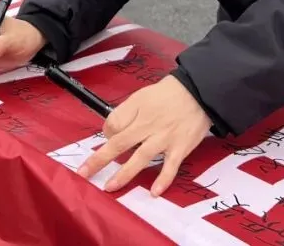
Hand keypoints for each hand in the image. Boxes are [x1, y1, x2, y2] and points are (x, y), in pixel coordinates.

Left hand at [78, 75, 211, 196]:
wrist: (199, 91)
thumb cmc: (168, 94)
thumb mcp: (142, 95)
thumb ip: (127, 112)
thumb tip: (112, 132)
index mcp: (137, 110)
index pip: (114, 125)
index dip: (106, 134)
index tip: (108, 138)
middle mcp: (148, 125)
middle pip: (120, 143)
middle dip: (100, 159)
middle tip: (84, 173)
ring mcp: (165, 138)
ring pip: (141, 157)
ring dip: (125, 174)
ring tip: (110, 187)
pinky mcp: (181, 147)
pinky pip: (171, 166)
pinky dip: (163, 179)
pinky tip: (154, 192)